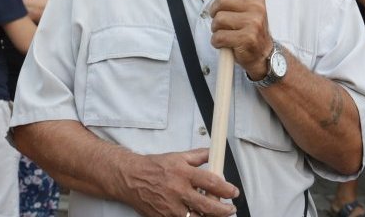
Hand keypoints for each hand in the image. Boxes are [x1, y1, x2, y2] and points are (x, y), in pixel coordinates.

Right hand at [122, 148, 238, 216]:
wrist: (130, 178)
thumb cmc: (153, 167)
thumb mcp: (177, 156)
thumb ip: (197, 156)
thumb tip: (213, 153)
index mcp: (183, 173)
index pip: (211, 183)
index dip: (227, 189)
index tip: (233, 192)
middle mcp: (178, 191)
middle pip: (208, 206)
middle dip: (224, 210)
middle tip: (230, 208)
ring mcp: (171, 207)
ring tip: (216, 214)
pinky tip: (199, 215)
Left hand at [207, 0, 272, 80]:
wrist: (262, 53)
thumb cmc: (248, 27)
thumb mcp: (246, 6)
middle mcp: (257, 7)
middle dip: (214, 11)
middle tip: (220, 20)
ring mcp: (254, 22)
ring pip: (219, 19)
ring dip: (215, 28)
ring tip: (225, 32)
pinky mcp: (247, 38)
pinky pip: (219, 36)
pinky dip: (217, 41)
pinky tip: (225, 43)